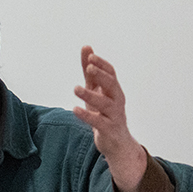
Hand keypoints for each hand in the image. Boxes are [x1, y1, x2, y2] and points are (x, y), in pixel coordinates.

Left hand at [73, 46, 147, 191]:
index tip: (90, 55)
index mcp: (114, 91)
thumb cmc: (104, 114)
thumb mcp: (96, 92)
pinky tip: (75, 109)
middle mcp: (117, 101)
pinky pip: (98, 121)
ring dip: (90, 95)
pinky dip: (87, 115)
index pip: (111, 73)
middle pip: (112, 85)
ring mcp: (114, 116)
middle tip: (89, 67)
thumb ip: (90, 73)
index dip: (101, 64)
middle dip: (101, 75)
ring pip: (105, 103)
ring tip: (76, 88)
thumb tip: (86, 49)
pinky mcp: (108, 129)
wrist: (116, 143)